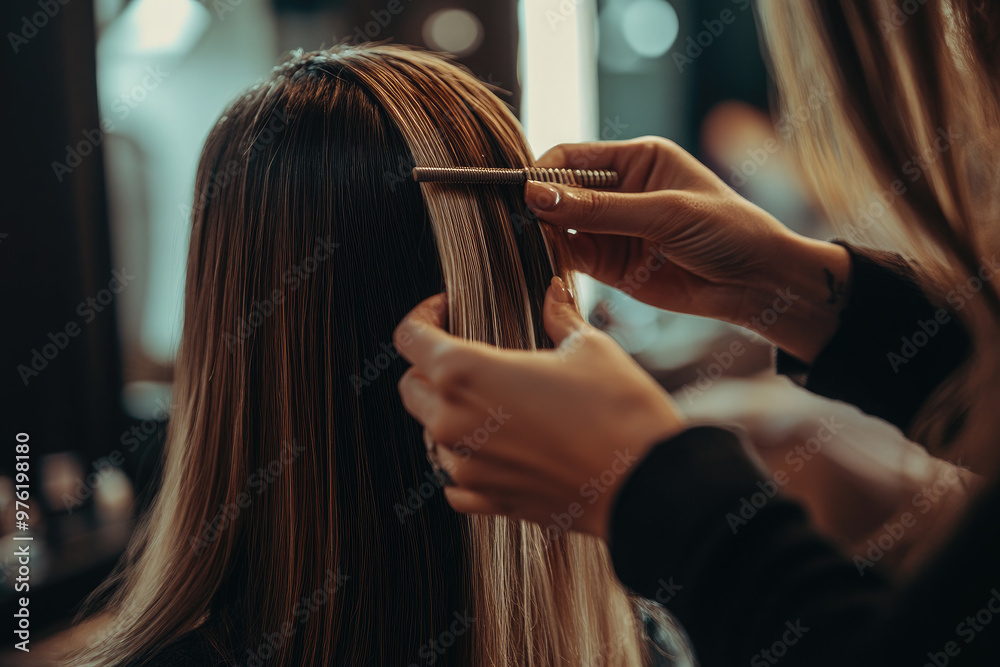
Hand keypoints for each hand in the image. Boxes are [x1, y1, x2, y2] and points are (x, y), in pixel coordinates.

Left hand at [393, 278, 684, 540]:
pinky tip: (496, 448)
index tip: (445, 310)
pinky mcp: (488, 501)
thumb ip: (559, 316)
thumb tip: (555, 291)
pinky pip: (454, 480)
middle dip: (429, 367)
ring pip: (430, 434)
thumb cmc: (619, 411)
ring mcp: (467, 467)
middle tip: (468, 356)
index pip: (409, 338)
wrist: (646, 483)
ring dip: (449, 415)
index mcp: (466, 373)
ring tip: (493, 402)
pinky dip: (465, 461)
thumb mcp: (589, 348)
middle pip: (411, 387)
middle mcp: (453, 422)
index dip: (423, 316)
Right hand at [528, 136, 851, 363]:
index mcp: (636, 159)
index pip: (572, 158)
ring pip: (559, 227)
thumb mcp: (665, 213)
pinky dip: (554, 261)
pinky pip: (571, 258)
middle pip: (560, 193)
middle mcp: (619, 191)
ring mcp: (612, 229)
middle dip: (538, 207)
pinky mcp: (611, 264)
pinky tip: (543, 265)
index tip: (523, 195)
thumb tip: (538, 196)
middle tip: (518, 225)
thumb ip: (601, 209)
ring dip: (542, 236)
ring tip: (528, 247)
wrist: (757, 283)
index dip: (544, 174)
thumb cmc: (727, 231)